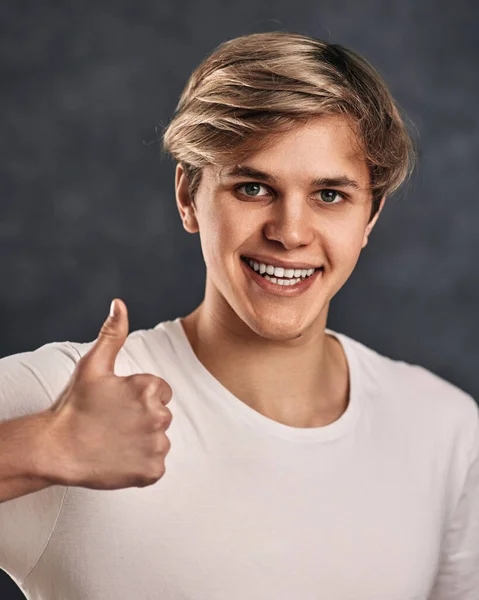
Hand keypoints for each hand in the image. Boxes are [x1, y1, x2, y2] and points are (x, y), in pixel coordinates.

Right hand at [43, 298, 172, 489]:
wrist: (58, 449)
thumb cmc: (76, 406)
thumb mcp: (93, 365)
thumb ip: (113, 334)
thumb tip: (120, 304)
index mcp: (149, 389)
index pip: (160, 392)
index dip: (139, 398)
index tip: (118, 405)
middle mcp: (159, 416)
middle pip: (162, 415)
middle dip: (143, 418)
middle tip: (114, 423)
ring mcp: (156, 446)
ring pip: (159, 440)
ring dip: (143, 441)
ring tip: (115, 440)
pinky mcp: (152, 471)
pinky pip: (155, 465)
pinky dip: (141, 465)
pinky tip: (119, 458)